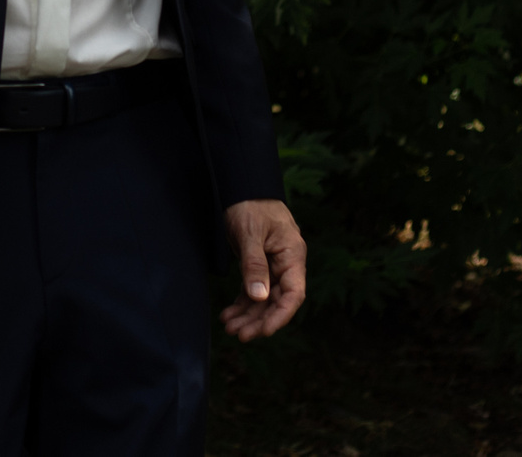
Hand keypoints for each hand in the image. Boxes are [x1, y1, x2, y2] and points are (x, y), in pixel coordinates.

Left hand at [220, 198, 305, 340]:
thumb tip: (260, 297)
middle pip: (277, 301)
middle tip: (238, 335)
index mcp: (292, 256)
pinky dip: (241, 303)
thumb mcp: (251, 234)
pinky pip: (253, 290)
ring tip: (228, 327)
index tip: (263, 331)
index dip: (280, 316)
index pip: (293, 294)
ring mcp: (272, 266)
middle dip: (258, 320)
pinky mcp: (258, 265)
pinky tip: (228, 314)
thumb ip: (255, 265)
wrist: (243, 186)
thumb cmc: (251, 205)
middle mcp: (285, 264)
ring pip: (263, 299)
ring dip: (247, 315)